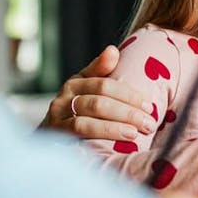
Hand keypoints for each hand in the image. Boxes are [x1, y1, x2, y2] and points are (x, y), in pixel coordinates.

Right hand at [41, 46, 156, 140]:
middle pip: (98, 104)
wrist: (49, 135)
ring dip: (114, 129)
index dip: (128, 95)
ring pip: (87, 122)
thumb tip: (113, 50)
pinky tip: (112, 147)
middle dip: (127, 113)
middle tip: (149, 123)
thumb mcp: (87, 86)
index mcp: (76, 82)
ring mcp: (57, 118)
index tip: (148, 105)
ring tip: (135, 134)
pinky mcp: (55, 137)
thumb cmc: (76, 108)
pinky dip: (95, 139)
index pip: (105, 85)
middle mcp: (64, 98)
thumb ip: (101, 70)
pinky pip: (76, 138)